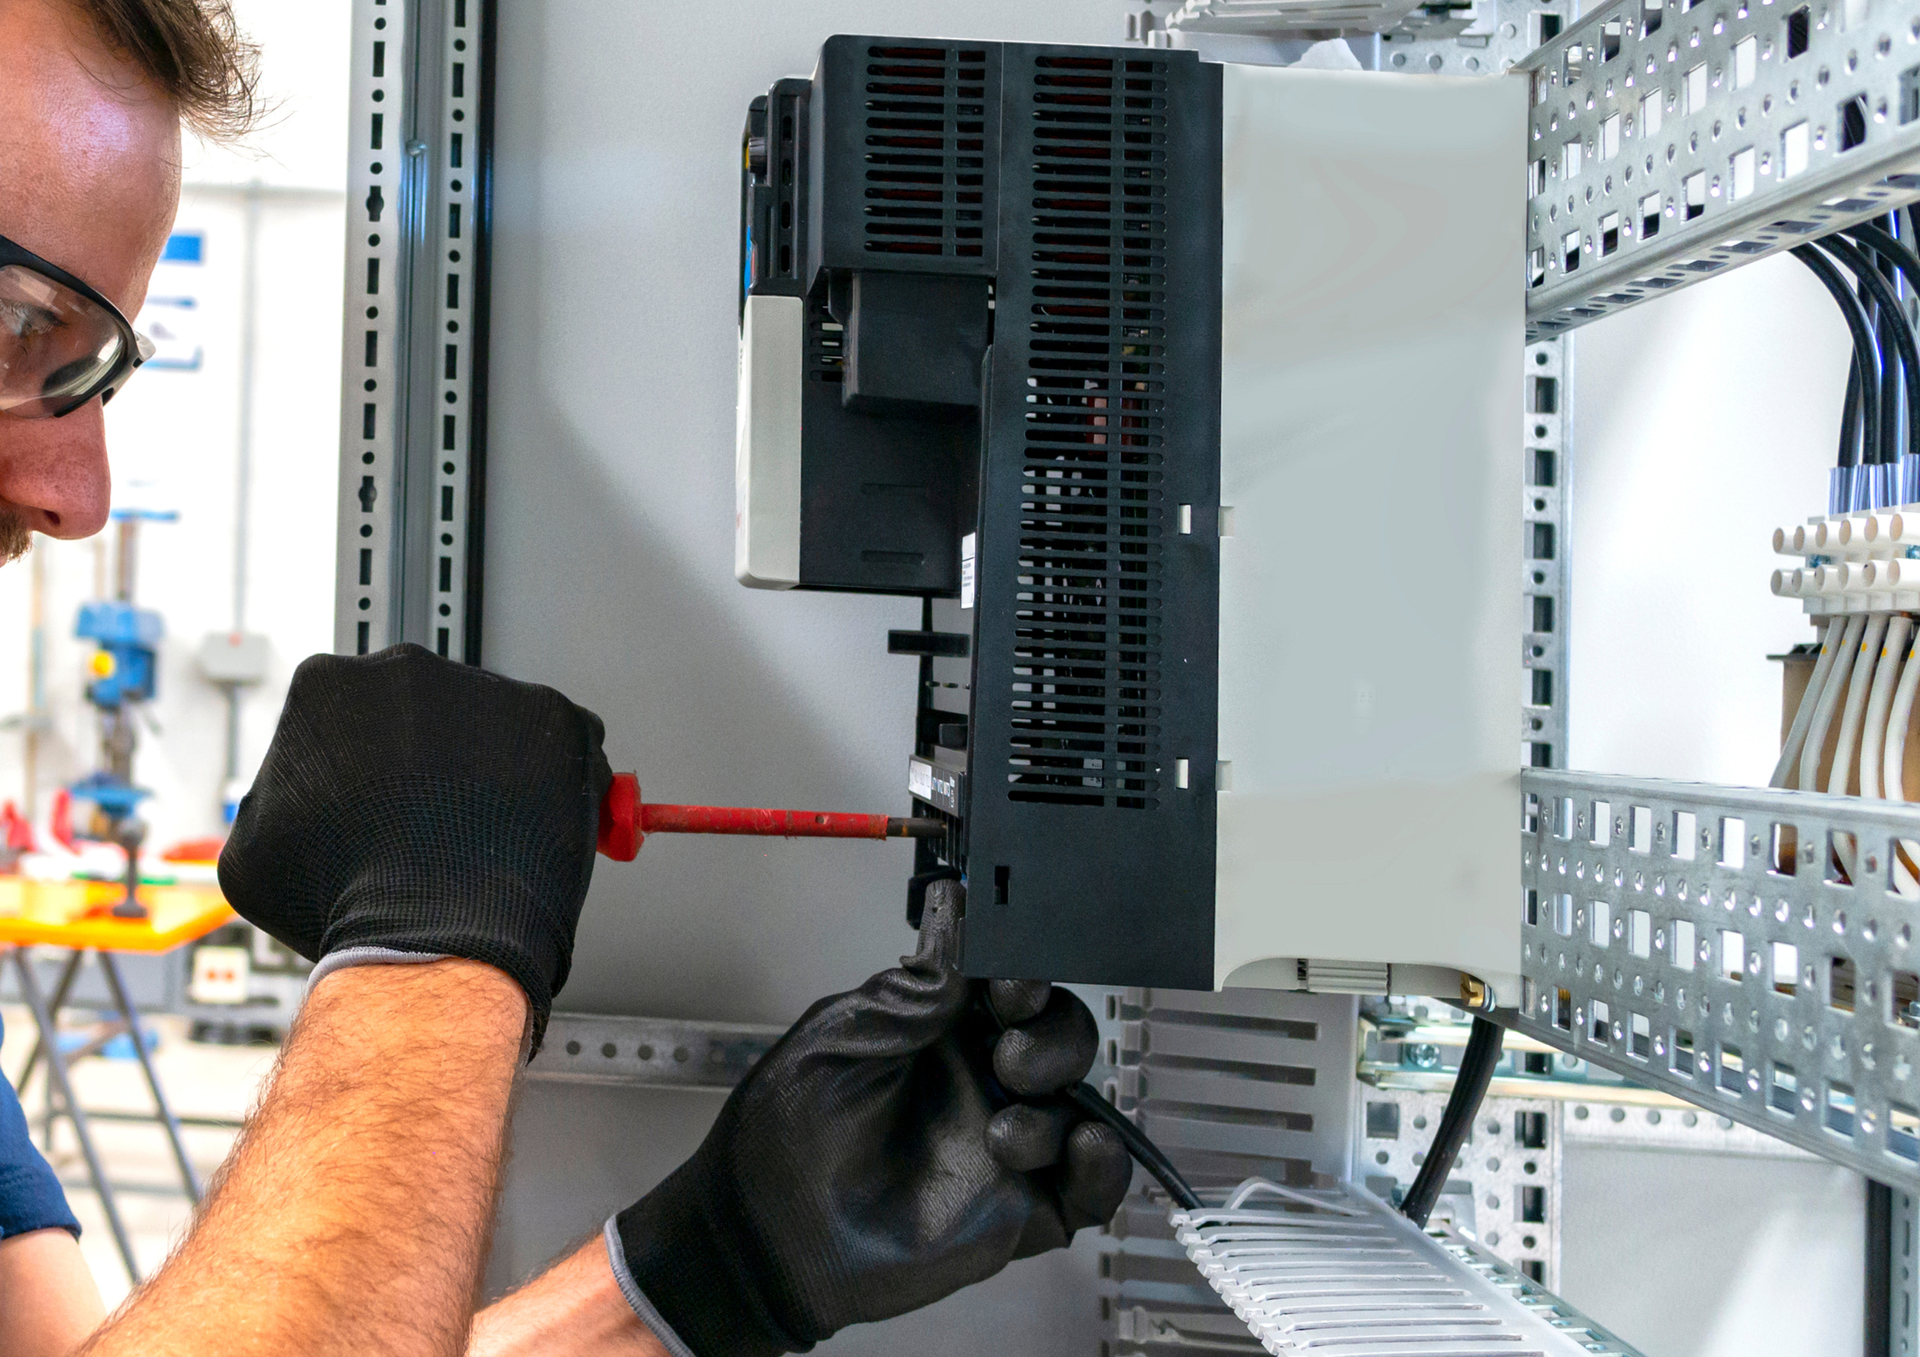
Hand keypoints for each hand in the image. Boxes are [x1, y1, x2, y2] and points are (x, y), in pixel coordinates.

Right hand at [218, 643, 609, 1047]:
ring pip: (495, 726)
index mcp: (327, 685)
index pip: (352, 714)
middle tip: (440, 821)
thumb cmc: (346, 901)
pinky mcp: (556, 717)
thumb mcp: (253, 852)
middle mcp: (407, 669)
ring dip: (494, 770)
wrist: (435, 936)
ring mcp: (488, 688)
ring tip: (483, 838)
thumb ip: (274, 800)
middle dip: (434, 758)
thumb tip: (291, 797)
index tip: (386, 798)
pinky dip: (555, 784)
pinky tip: (529, 831)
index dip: (370, 765)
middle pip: (426, 709)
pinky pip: (561, 746)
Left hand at [607, 881, 1132, 1355]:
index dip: (1024, 976)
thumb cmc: (784, 1134)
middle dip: (1051, 1034)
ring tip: (1005, 1132)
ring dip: (1063, 1102)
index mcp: (941, 1030)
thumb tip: (960, 911)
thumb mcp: (843, 1039)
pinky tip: (1087, 1150)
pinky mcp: (1020, 1211)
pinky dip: (1107, 1168)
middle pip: (1059, 1036)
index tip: (1012, 985)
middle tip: (1007, 1054)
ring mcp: (1004, 1145)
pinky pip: (1089, 1189)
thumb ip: (915, 989)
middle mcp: (981, 1080)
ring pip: (1079, 1103)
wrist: (766, 1240)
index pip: (1011, 985)